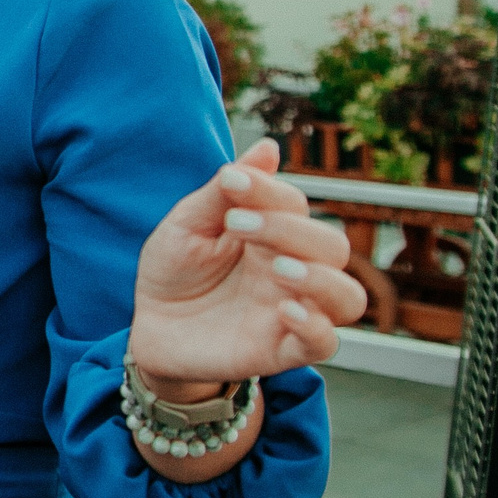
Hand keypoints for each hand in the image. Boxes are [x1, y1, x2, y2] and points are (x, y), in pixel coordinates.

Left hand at [127, 138, 366, 390]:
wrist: (150, 326)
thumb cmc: (173, 270)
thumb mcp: (186, 226)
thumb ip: (223, 194)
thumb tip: (266, 147)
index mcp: (273, 233)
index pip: (294, 204)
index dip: (268, 191)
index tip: (232, 183)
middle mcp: (294, 269)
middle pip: (332, 246)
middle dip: (292, 231)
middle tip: (238, 226)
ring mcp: (292, 310)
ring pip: (348, 297)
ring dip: (322, 279)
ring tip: (279, 267)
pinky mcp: (281, 350)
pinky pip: (324, 343)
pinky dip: (315, 326)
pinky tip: (287, 310)